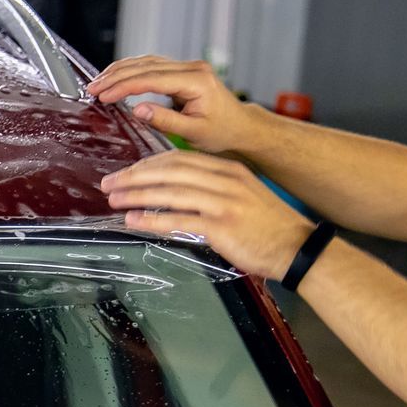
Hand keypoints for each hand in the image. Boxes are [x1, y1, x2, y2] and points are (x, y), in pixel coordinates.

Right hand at [87, 56, 263, 155]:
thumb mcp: (194, 132)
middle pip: (146, 65)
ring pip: (147, 61)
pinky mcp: (182, 72)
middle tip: (93, 88)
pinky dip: (131, 70)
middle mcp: (192, 68)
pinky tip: (115, 77)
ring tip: (98, 82)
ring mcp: (187, 67)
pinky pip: (152, 65)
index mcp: (197, 81)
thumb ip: (165, 119)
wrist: (240, 127)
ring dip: (120, 70)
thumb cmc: (222, 132)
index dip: (123, 86)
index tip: (103, 96)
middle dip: (116, 76)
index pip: (152, 79)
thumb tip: (137, 110)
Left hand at [101, 151, 312, 279]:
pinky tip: (133, 220)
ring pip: (171, 192)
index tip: (126, 172)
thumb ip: (210, 189)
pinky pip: (179, 219)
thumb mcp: (240, 196)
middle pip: (170, 171)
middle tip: (110, 184)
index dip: (147, 164)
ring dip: (138, 195)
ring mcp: (224, 202)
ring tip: (115, 200)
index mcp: (228, 169)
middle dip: (135, 176)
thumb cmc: (265, 227)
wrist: (297, 247)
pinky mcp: (222, 225)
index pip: (179, 159)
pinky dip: (152, 219)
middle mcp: (225, 180)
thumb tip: (173, 191)